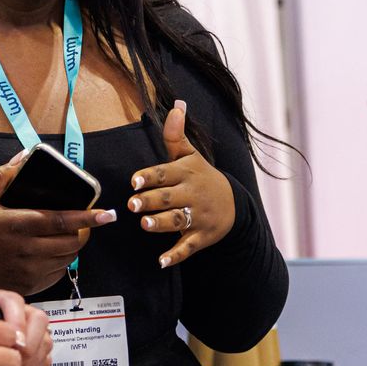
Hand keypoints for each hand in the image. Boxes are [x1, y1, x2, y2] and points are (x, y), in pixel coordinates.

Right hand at [0, 148, 118, 293]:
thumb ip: (3, 175)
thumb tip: (25, 156)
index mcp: (17, 225)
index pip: (61, 221)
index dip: (87, 218)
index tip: (107, 214)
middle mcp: (26, 250)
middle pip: (71, 242)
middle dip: (84, 231)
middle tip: (84, 222)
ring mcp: (29, 271)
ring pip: (68, 258)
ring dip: (74, 246)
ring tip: (68, 234)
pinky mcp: (30, 285)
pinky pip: (57, 273)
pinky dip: (62, 261)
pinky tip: (53, 251)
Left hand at [128, 101, 235, 268]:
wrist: (234, 204)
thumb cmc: (201, 176)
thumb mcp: (190, 155)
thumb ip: (176, 134)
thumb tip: (177, 104)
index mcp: (186, 173)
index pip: (166, 173)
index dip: (150, 176)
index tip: (134, 180)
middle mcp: (192, 195)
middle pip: (169, 198)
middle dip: (151, 201)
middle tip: (132, 204)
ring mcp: (198, 217)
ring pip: (178, 221)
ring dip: (161, 224)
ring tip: (145, 224)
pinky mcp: (202, 237)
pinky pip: (188, 247)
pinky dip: (176, 255)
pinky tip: (161, 261)